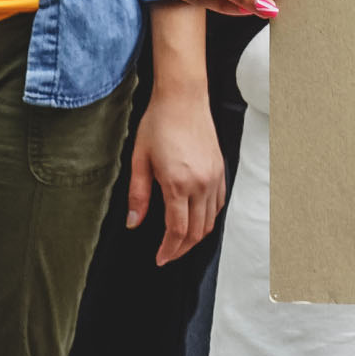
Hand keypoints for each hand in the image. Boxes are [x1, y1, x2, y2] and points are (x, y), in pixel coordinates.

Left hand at [126, 89, 226, 265]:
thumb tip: (134, 224)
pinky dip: (210, 218)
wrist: (183, 97)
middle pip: (197, 232)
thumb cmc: (158, 123)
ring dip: (196, 237)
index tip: (160, 259)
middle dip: (181, 249)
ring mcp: (214, 176)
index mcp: (178, 183)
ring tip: (180, 241)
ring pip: (211, 220)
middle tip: (168, 255)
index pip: (178, 231)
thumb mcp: (140, 159)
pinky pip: (219, 203)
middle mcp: (201, 183)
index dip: (169, 250)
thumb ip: (138, 195)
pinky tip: (198, 219)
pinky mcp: (220, 169)